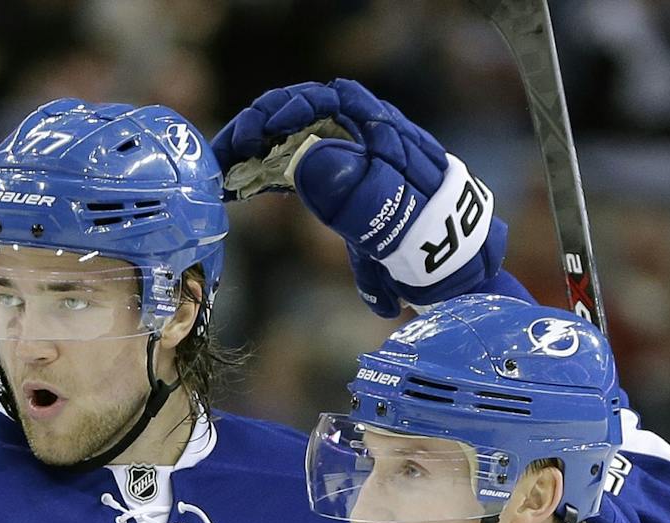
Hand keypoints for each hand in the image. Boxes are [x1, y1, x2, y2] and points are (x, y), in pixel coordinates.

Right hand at [214, 80, 504, 314]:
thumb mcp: (396, 224)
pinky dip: (263, 177)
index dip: (288, 111)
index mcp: (380, 134)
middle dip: (258, 131)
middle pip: (300, 117)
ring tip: (219, 174)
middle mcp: (359, 140)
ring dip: (253, 154)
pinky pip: (292, 171)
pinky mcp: (333, 189)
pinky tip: (235, 192)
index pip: (328, 102)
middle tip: (223, 157)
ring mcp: (344, 163)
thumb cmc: (428, 245)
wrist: (450, 272)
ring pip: (290, 143)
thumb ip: (357, 196)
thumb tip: (307, 162)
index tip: (257, 136)